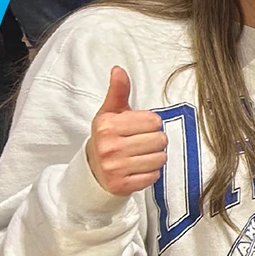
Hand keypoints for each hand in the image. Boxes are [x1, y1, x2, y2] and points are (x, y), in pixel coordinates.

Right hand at [86, 67, 167, 196]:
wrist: (94, 169)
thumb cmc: (108, 137)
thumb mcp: (110, 113)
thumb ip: (119, 91)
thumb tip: (119, 70)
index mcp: (106, 125)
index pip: (153, 121)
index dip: (152, 124)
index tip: (140, 128)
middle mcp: (108, 146)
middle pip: (159, 140)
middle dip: (155, 140)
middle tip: (142, 142)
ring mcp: (114, 168)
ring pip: (160, 158)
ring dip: (156, 157)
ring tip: (141, 155)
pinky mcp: (122, 185)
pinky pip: (154, 176)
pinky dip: (151, 172)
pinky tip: (139, 168)